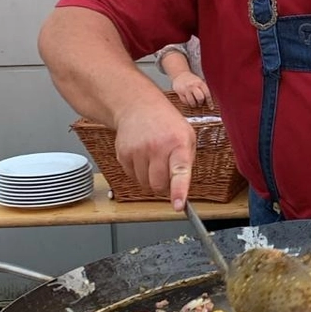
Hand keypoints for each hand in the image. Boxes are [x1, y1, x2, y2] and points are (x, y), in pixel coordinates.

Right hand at [114, 96, 196, 210]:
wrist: (138, 106)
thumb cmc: (166, 123)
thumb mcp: (187, 136)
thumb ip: (186, 161)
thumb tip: (181, 188)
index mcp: (178, 143)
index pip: (179, 172)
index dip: (179, 191)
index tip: (179, 205)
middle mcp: (157, 147)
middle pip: (158, 185)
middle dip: (164, 186)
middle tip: (166, 172)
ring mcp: (138, 151)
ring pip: (145, 184)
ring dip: (150, 179)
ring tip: (153, 160)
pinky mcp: (123, 154)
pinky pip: (132, 176)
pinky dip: (138, 172)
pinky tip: (142, 156)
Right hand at [172, 71, 210, 106]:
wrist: (180, 74)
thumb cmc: (191, 79)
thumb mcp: (199, 81)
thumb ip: (204, 89)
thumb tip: (210, 99)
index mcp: (200, 83)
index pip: (207, 94)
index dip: (210, 102)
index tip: (211, 107)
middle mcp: (193, 86)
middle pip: (200, 98)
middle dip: (200, 103)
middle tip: (200, 104)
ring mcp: (186, 89)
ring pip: (192, 102)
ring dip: (194, 105)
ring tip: (194, 104)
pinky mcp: (179, 92)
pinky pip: (185, 101)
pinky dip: (187, 103)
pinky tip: (188, 102)